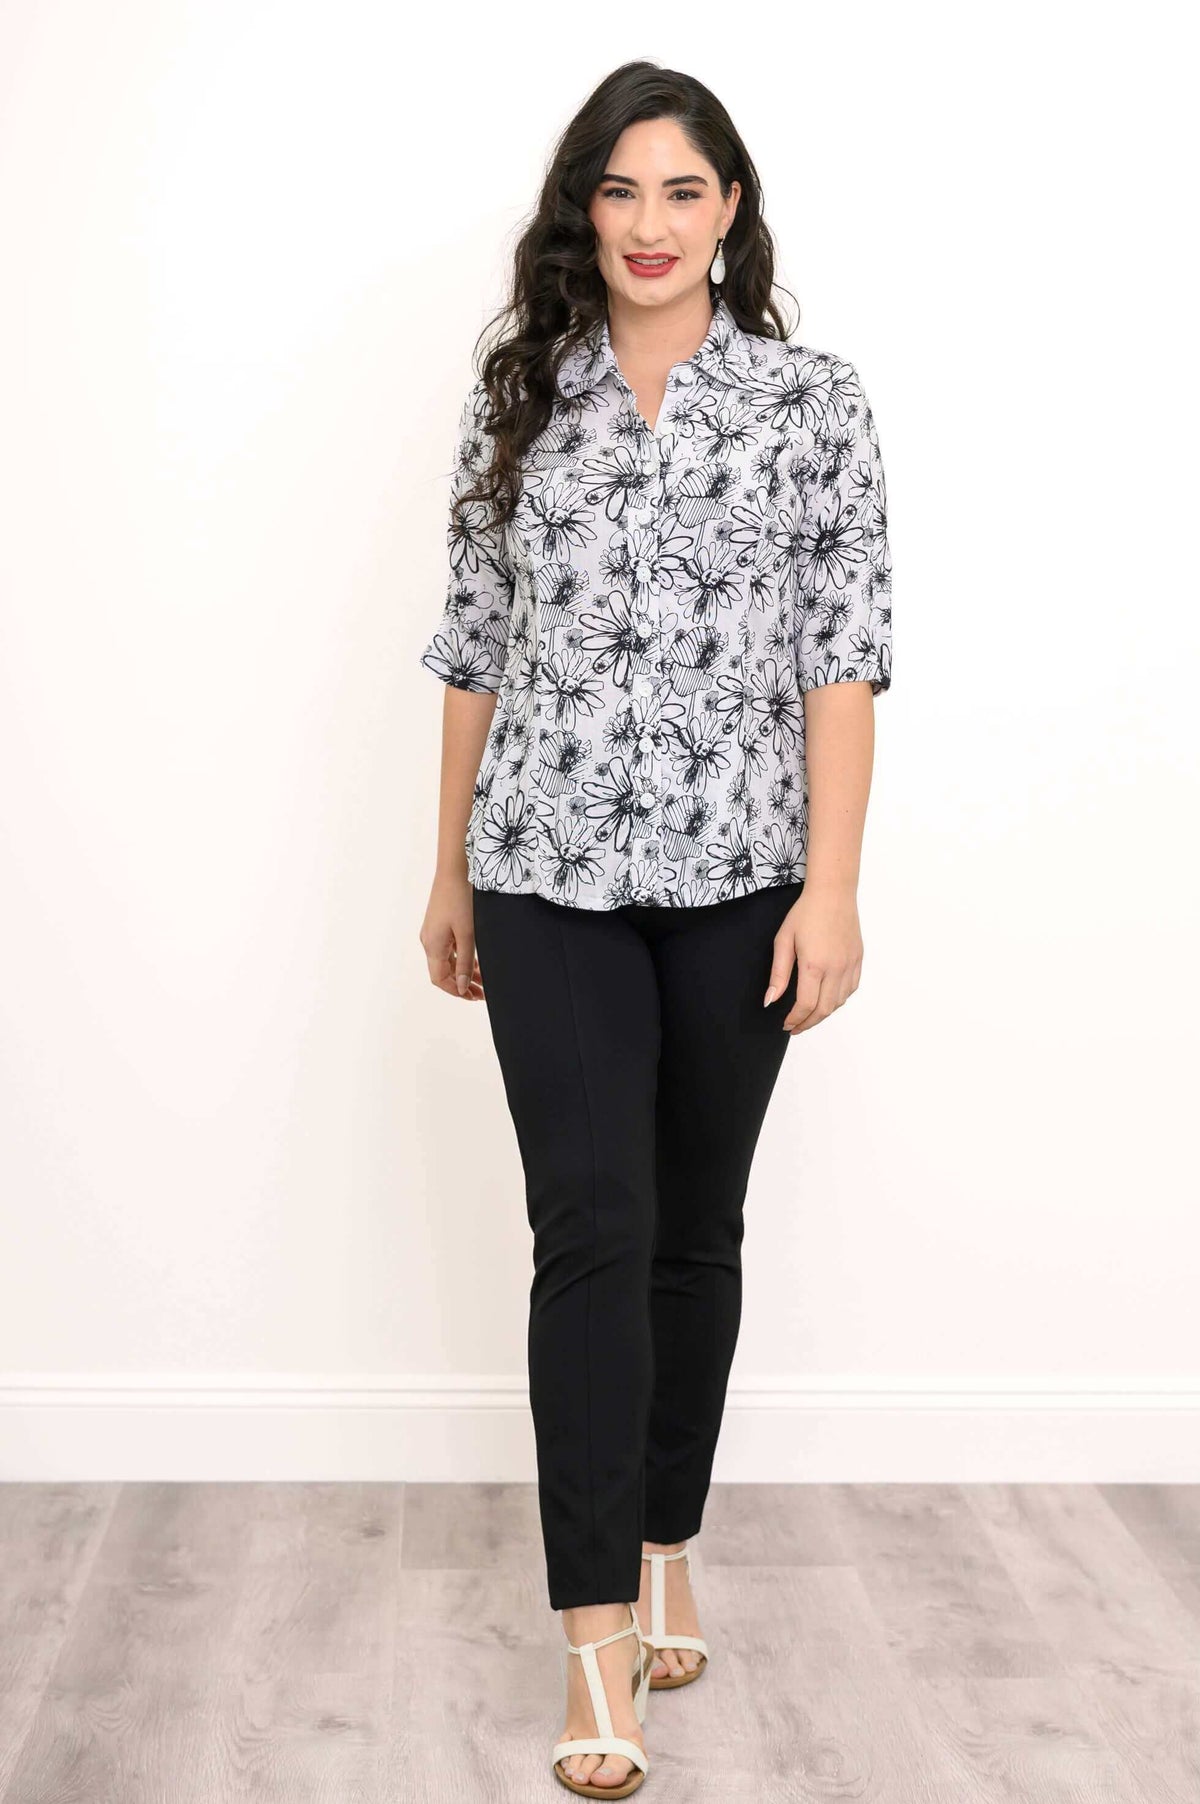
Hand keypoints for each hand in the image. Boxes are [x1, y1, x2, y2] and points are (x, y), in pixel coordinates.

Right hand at [419, 871, 484, 999]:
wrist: (454, 871)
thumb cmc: (460, 899)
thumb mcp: (467, 934)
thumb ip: (465, 962)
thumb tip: (461, 986)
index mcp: (433, 946)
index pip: (440, 979)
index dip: (456, 991)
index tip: (473, 997)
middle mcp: (429, 941)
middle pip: (443, 972)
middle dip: (461, 984)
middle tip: (481, 992)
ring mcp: (432, 933)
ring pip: (446, 961)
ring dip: (462, 971)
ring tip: (482, 980)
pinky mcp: (438, 925)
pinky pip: (448, 949)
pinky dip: (460, 958)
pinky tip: (474, 962)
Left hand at [763, 885, 862, 1033]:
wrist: (833, 893)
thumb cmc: (805, 913)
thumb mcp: (783, 941)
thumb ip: (778, 974)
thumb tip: (770, 1000)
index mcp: (814, 965)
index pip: (806, 1005)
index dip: (795, 1020)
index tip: (786, 1024)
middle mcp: (836, 968)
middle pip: (824, 1009)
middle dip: (808, 1023)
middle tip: (795, 1027)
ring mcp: (850, 964)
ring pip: (839, 1002)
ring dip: (823, 1013)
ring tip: (809, 1015)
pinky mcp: (858, 959)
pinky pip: (851, 989)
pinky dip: (838, 1000)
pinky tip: (827, 999)